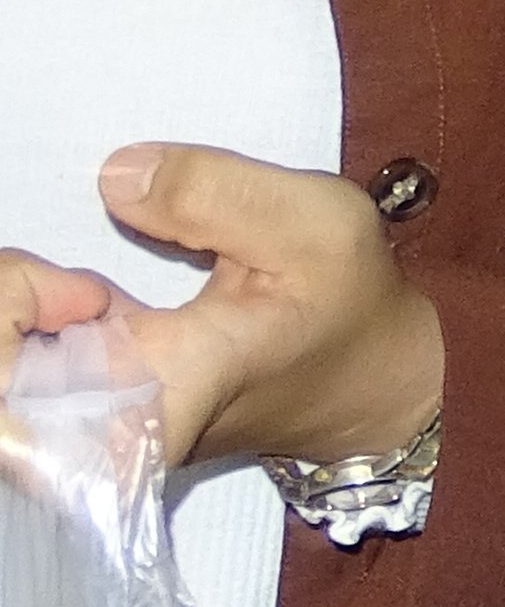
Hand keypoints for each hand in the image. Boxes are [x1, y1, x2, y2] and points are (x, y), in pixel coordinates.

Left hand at [21, 147, 445, 474]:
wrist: (367, 385)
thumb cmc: (348, 305)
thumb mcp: (315, 221)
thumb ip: (214, 191)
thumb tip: (112, 177)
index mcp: (166, 386)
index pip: (19, 398)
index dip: (5, 323)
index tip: (72, 289)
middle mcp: (114, 425)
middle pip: (0, 391)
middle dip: (3, 306)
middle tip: (57, 277)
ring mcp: (95, 428)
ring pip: (5, 383)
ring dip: (10, 317)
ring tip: (66, 288)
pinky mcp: (87, 415)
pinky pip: (20, 382)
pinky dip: (22, 330)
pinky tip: (68, 303)